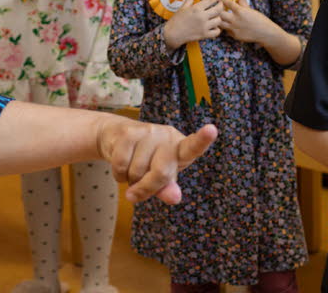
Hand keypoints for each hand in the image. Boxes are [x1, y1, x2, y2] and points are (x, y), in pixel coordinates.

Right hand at [95, 118, 217, 203]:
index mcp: (180, 148)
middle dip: (146, 188)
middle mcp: (167, 137)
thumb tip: (174, 198)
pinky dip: (118, 175)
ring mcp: (148, 132)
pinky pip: (121, 166)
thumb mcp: (160, 178)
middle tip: (138, 191)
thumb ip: (168, 189)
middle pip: (161, 173)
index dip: (203, 140)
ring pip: (137, 172)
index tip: (212, 130)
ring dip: (130, 180)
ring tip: (131, 169)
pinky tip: (121, 166)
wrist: (115, 138)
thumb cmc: (146, 160)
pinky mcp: (128, 133)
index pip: (194, 146)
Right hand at [164, 0, 223, 48]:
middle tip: (220, 5)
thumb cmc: (176, 20)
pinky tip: (213, 27)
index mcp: (196, 8)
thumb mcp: (183, 7)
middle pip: (218, 9)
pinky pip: (217, 32)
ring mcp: (204, 26)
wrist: (172, 34)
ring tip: (215, 17)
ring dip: (218, 18)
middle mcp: (202, 17)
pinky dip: (217, 29)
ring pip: (219, 20)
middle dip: (221, 6)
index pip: (211, 0)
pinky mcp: (204, 35)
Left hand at [218, 0, 281, 45]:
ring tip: (217, 16)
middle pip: (219, 13)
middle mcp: (235, 20)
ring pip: (220, 23)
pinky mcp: (234, 36)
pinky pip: (226, 31)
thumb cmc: (259, 20)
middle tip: (214, 7)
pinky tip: (226, 25)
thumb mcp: (250, 9)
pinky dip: (225, 27)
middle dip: (216, 9)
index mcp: (240, 11)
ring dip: (218, 19)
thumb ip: (243, 2)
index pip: (226, 2)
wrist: (265, 33)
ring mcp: (234, 29)